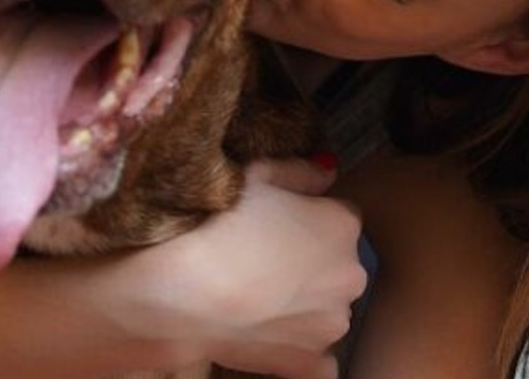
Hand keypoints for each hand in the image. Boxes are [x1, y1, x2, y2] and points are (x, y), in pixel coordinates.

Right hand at [124, 159, 366, 378]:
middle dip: (309, 262)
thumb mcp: (255, 176)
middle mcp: (349, 275)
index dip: (304, 218)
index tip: (273, 223)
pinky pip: (321, 362)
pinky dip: (302, 349)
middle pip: (335, 264)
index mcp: (341, 225)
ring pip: (325, 308)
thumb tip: (326, 170)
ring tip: (253, 296)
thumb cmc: (216, 225)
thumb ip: (300, 172)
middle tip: (259, 258)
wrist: (179, 294)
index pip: (337, 216)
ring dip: (303, 304)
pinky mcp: (309, 361)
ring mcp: (331, 324)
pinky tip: (270, 337)